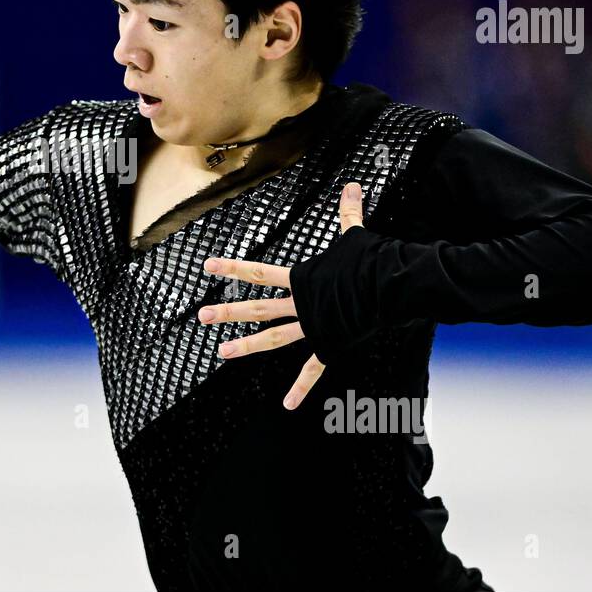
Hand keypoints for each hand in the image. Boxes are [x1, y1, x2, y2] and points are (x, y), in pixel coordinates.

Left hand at [198, 181, 364, 409]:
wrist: (390, 289)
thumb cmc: (372, 262)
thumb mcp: (355, 235)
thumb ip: (349, 212)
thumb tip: (352, 185)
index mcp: (302, 279)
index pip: (259, 271)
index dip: (233, 267)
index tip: (208, 266)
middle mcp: (301, 303)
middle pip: (257, 307)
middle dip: (227, 311)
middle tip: (201, 316)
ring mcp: (312, 326)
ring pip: (272, 339)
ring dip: (246, 346)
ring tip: (222, 352)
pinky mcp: (329, 344)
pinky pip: (312, 370)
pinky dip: (300, 388)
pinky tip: (288, 405)